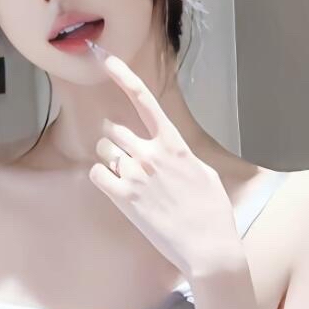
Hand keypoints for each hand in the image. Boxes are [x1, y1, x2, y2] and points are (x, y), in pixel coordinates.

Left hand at [84, 40, 241, 279]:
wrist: (208, 248)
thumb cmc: (212, 213)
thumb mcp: (204, 174)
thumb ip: (181, 157)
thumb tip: (169, 153)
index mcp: (174, 144)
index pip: (145, 100)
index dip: (123, 76)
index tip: (106, 60)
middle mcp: (151, 154)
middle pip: (114, 129)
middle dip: (116, 141)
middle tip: (128, 160)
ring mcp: (135, 175)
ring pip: (104, 150)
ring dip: (109, 160)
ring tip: (128, 181)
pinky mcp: (123, 197)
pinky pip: (96, 174)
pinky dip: (102, 178)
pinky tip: (118, 191)